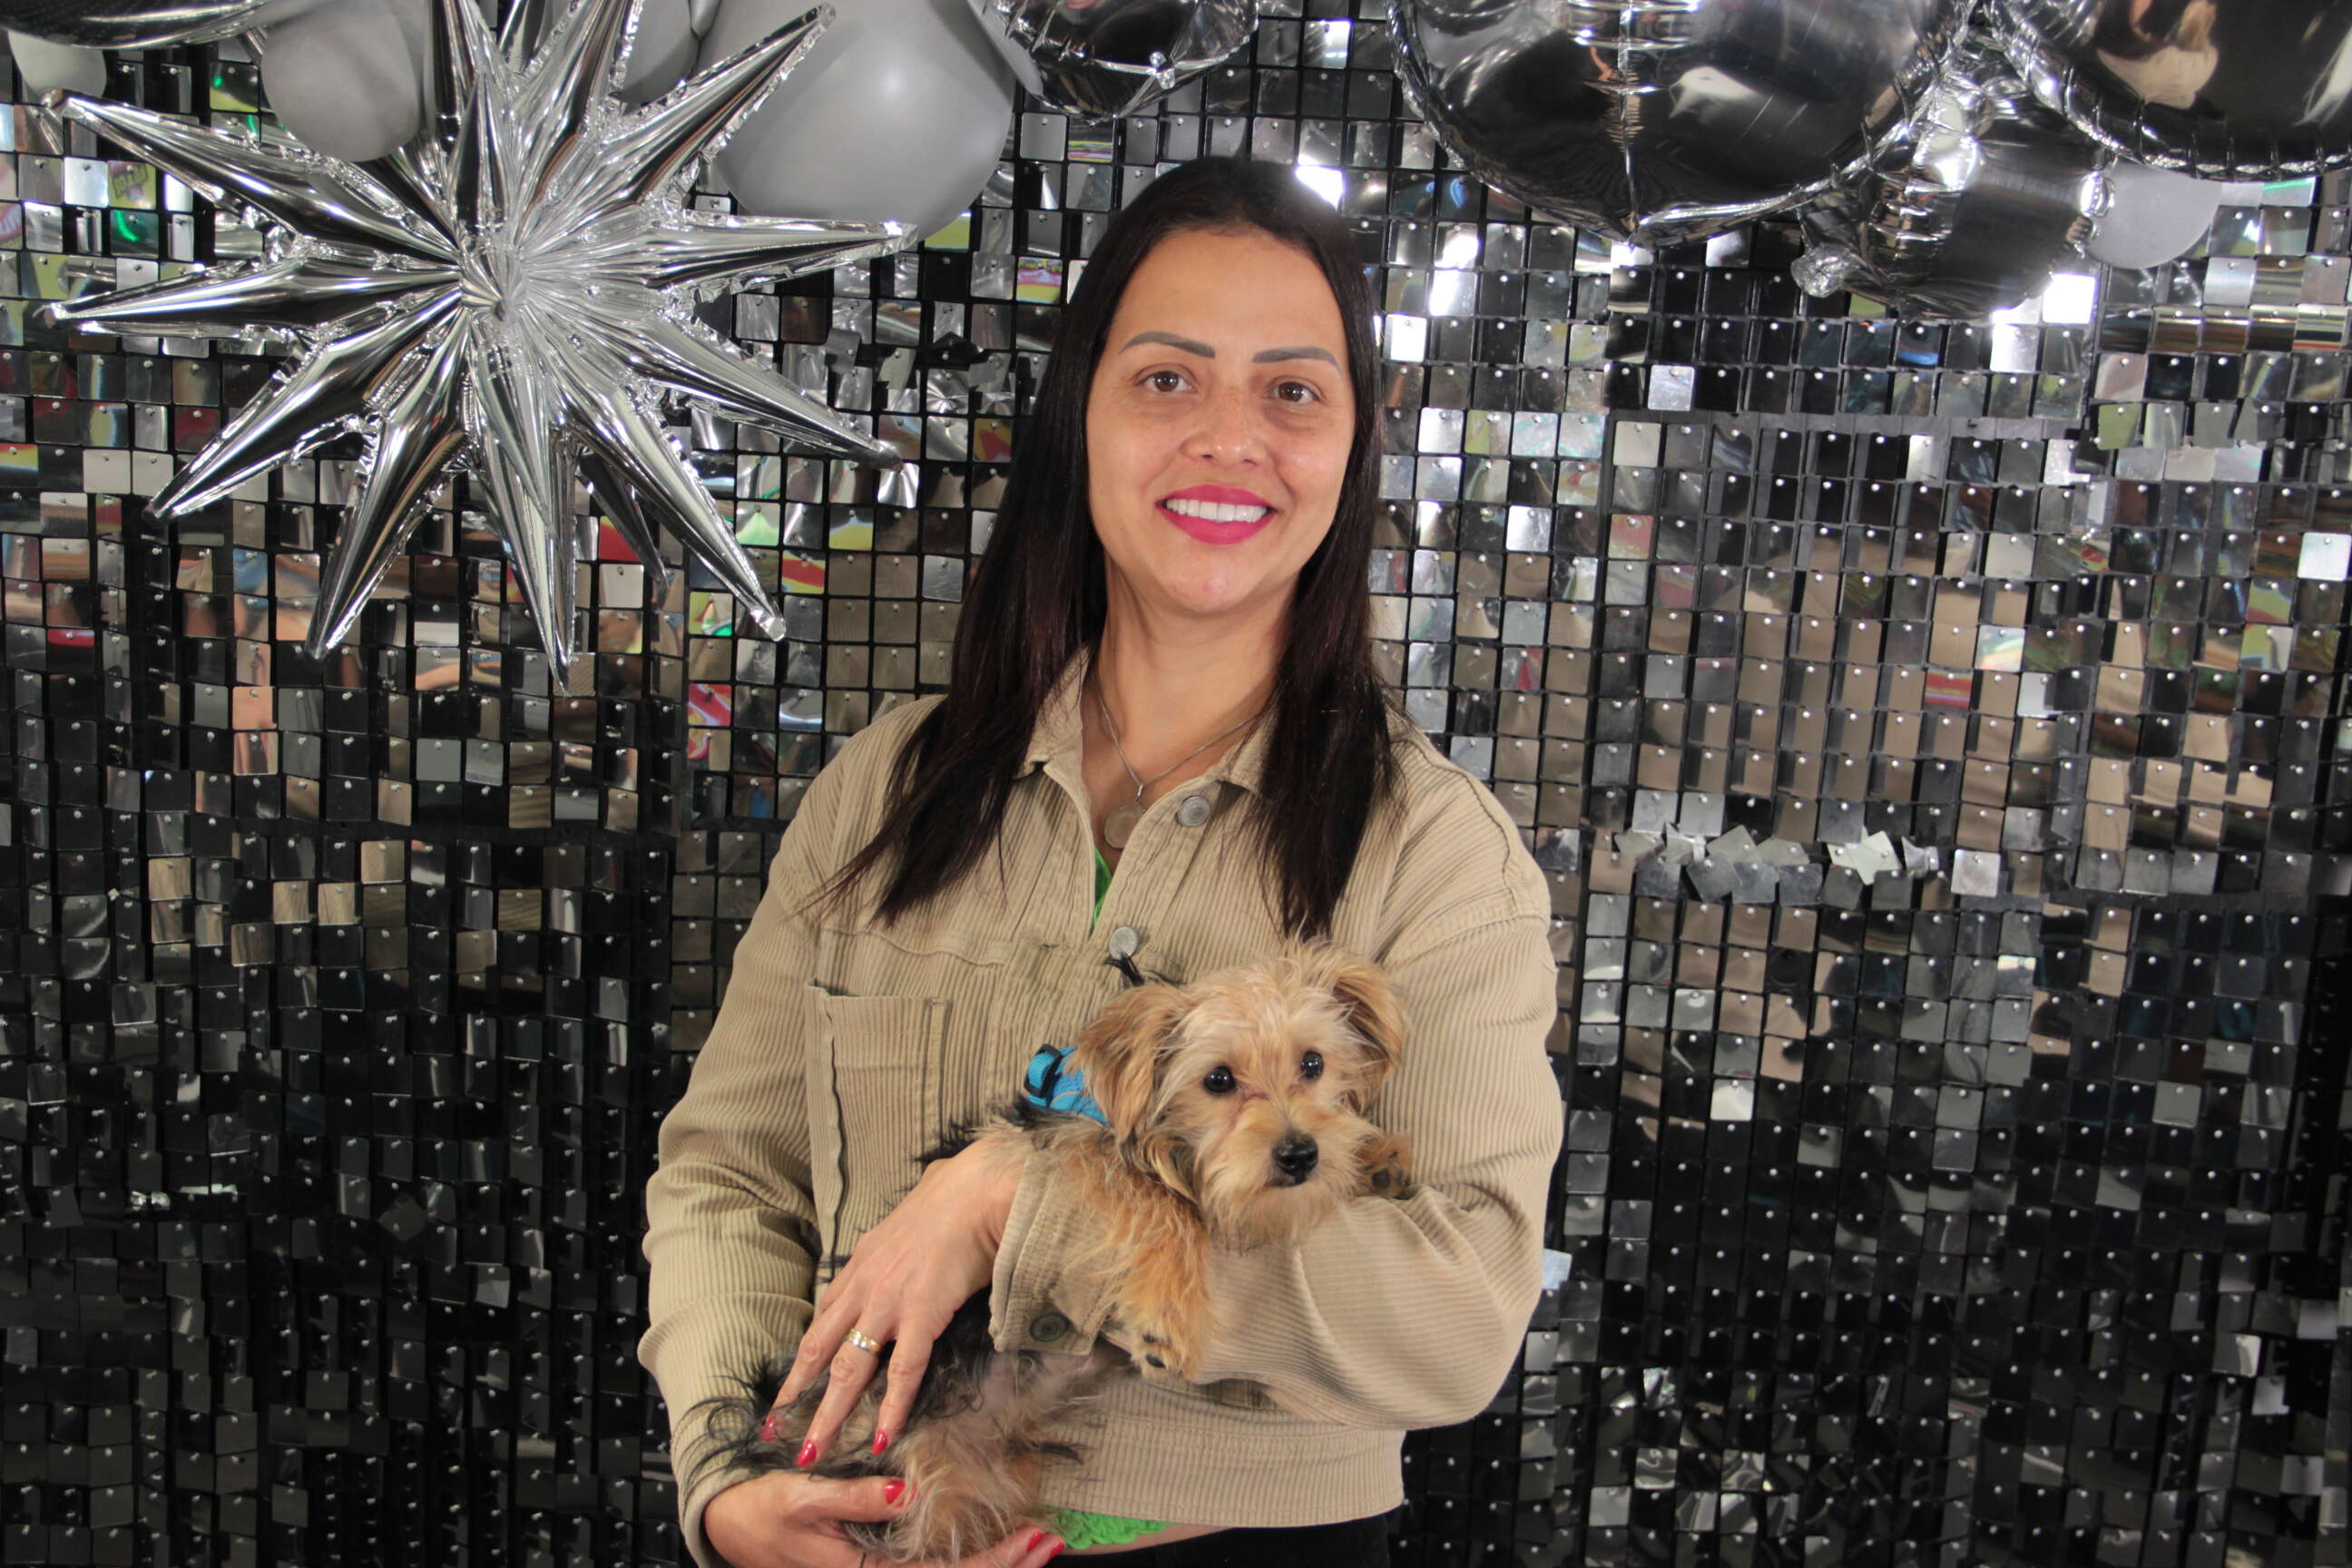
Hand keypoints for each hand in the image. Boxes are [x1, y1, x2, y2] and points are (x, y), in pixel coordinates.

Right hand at [703, 1470, 1064, 1567]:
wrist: (731, 1526)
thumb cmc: (765, 1511)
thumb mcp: (804, 1497)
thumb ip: (853, 1497)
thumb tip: (904, 1494)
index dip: (992, 1562)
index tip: (1031, 1539)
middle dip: (1006, 1566)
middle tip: (1050, 1541)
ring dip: (993, 1563)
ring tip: (1035, 1544)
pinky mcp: (875, 1562)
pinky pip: (928, 1567)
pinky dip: (966, 1556)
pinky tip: (991, 1542)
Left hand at [774, 1138, 1026, 1467]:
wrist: (976, 1191)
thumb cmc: (953, 1198)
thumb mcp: (908, 1223)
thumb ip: (898, 1245)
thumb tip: (907, 1247)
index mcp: (860, 1265)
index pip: (823, 1320)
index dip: (804, 1357)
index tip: (790, 1385)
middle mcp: (864, 1287)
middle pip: (820, 1351)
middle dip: (798, 1393)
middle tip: (779, 1428)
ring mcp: (888, 1304)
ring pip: (849, 1369)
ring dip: (830, 1414)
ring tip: (815, 1450)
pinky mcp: (920, 1315)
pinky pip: (903, 1371)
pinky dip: (891, 1407)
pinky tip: (883, 1435)